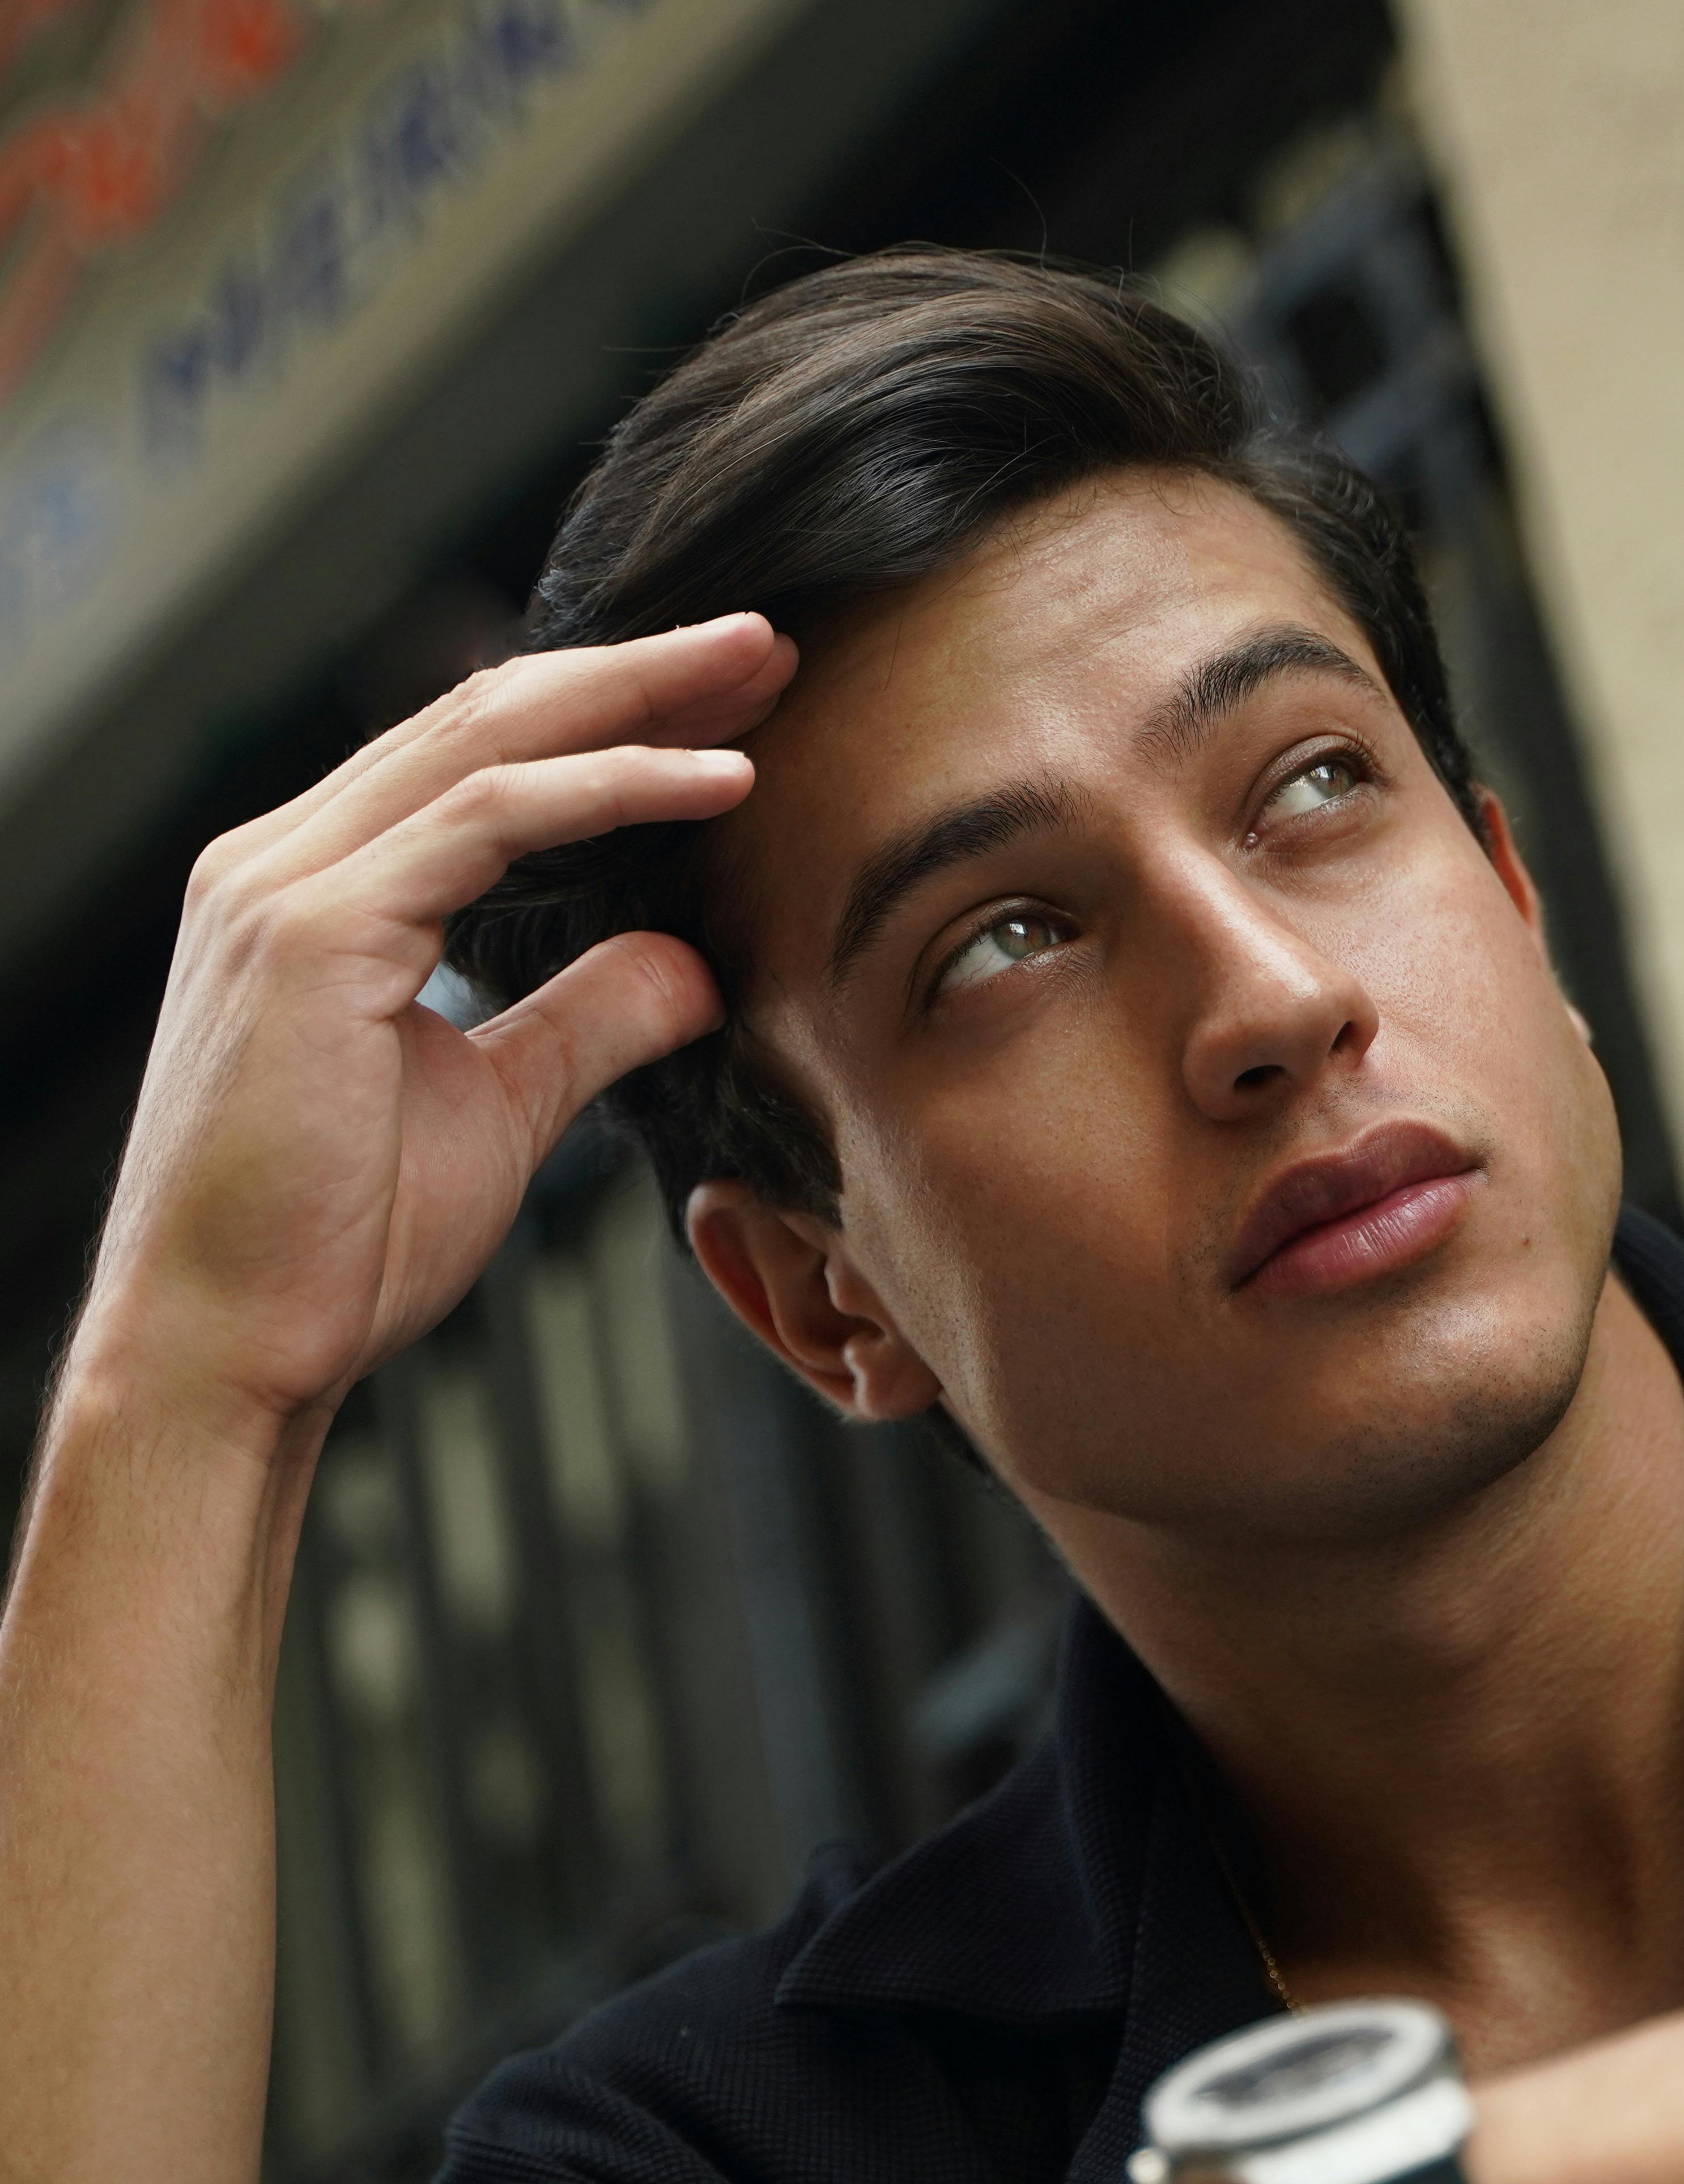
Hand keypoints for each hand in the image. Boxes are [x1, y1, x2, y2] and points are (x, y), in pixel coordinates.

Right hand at [76, 615, 794, 1443]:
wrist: (228, 1348)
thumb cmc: (335, 1250)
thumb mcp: (498, 1111)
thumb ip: (585, 1018)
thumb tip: (692, 967)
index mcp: (315, 893)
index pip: (477, 762)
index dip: (607, 718)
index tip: (729, 705)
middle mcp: (281, 863)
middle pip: (485, 718)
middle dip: (634, 673)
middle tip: (762, 643)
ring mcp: (284, 886)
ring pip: (488, 742)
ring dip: (638, 699)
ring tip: (759, 674)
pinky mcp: (311, 933)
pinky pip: (487, 823)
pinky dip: (610, 790)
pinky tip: (714, 782)